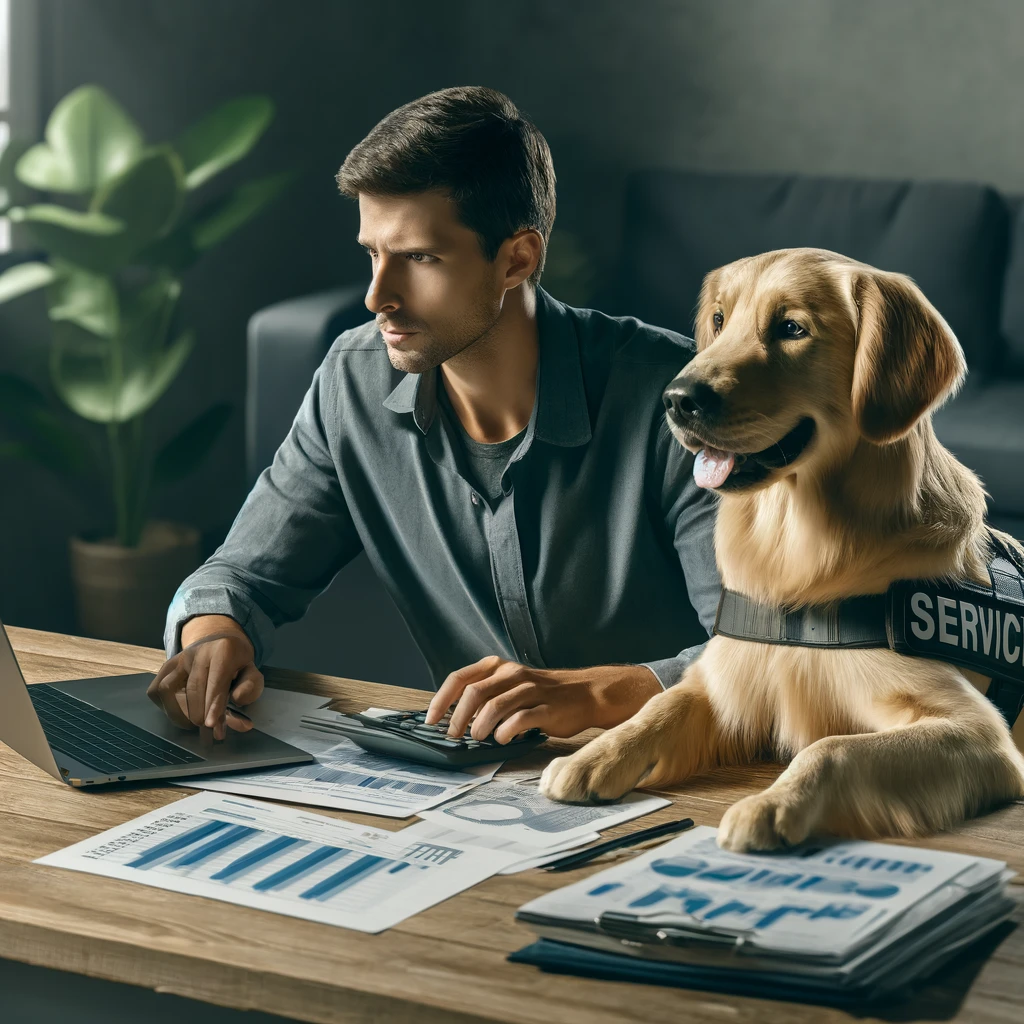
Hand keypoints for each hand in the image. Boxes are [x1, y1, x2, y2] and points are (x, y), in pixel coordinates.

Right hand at [146, 631, 262, 739]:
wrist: (219, 641)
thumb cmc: (237, 664)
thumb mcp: (252, 672)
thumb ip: (251, 687)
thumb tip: (238, 700)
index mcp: (224, 650)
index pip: (216, 681)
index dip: (213, 705)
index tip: (211, 726)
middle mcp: (198, 651)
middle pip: (193, 687)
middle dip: (199, 713)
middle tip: (208, 731)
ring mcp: (179, 658)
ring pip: (168, 688)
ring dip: (178, 712)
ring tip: (193, 724)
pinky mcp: (166, 666)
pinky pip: (156, 689)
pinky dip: (164, 706)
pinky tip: (179, 713)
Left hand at [424, 657, 661, 744]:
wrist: (586, 694)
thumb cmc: (543, 695)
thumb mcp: (511, 687)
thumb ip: (486, 697)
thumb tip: (455, 722)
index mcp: (498, 667)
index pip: (459, 678)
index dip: (441, 700)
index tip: (430, 720)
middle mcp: (511, 673)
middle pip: (473, 693)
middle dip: (457, 718)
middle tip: (454, 736)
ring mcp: (529, 689)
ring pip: (494, 705)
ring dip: (479, 726)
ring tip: (477, 739)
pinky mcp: (545, 707)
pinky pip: (520, 719)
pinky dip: (505, 732)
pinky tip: (502, 740)